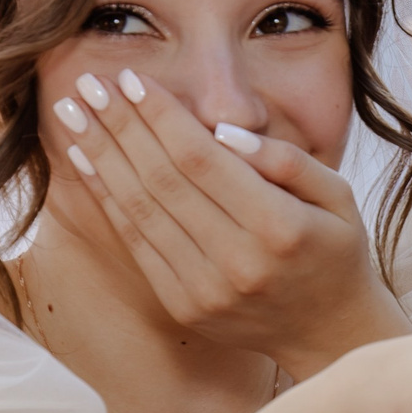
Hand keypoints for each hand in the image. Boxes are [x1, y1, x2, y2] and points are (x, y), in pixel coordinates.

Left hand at [50, 67, 410, 378]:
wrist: (331, 333)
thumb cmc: (336, 250)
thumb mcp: (338, 195)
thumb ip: (286, 160)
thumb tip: (223, 131)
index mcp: (280, 228)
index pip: (202, 160)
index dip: (161, 116)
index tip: (131, 79)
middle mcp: (238, 261)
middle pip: (163, 180)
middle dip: (120, 126)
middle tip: (88, 85)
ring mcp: (205, 289)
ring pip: (141, 210)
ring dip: (102, 157)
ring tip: (72, 114)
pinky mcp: (183, 305)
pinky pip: (136, 243)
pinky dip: (108, 198)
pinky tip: (87, 163)